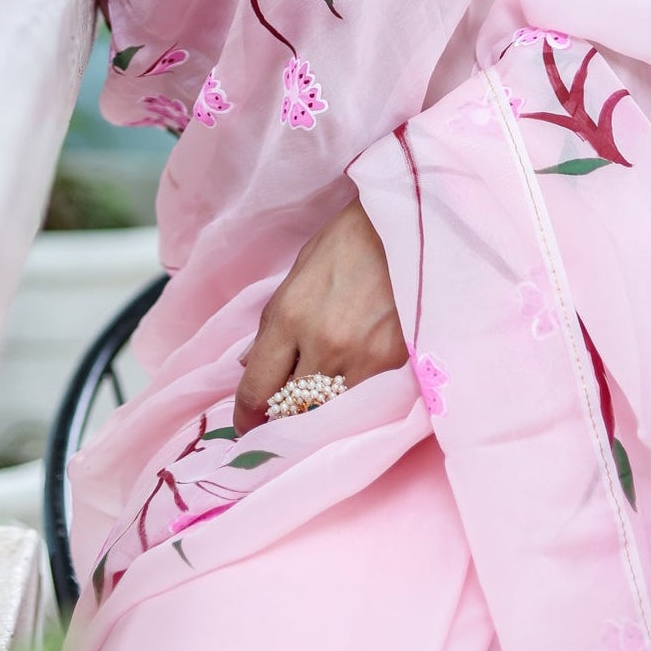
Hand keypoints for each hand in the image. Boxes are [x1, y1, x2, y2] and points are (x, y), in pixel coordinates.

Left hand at [232, 196, 407, 434]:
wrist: (404, 226)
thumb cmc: (347, 243)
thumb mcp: (297, 274)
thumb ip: (272, 325)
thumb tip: (248, 364)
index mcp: (289, 316)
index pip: (256, 387)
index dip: (247, 414)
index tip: (248, 424)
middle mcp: (321, 343)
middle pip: (290, 407)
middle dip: (281, 415)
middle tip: (281, 416)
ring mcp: (361, 358)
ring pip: (328, 411)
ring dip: (318, 410)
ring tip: (318, 403)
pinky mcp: (395, 365)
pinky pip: (363, 403)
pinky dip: (352, 402)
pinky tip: (352, 391)